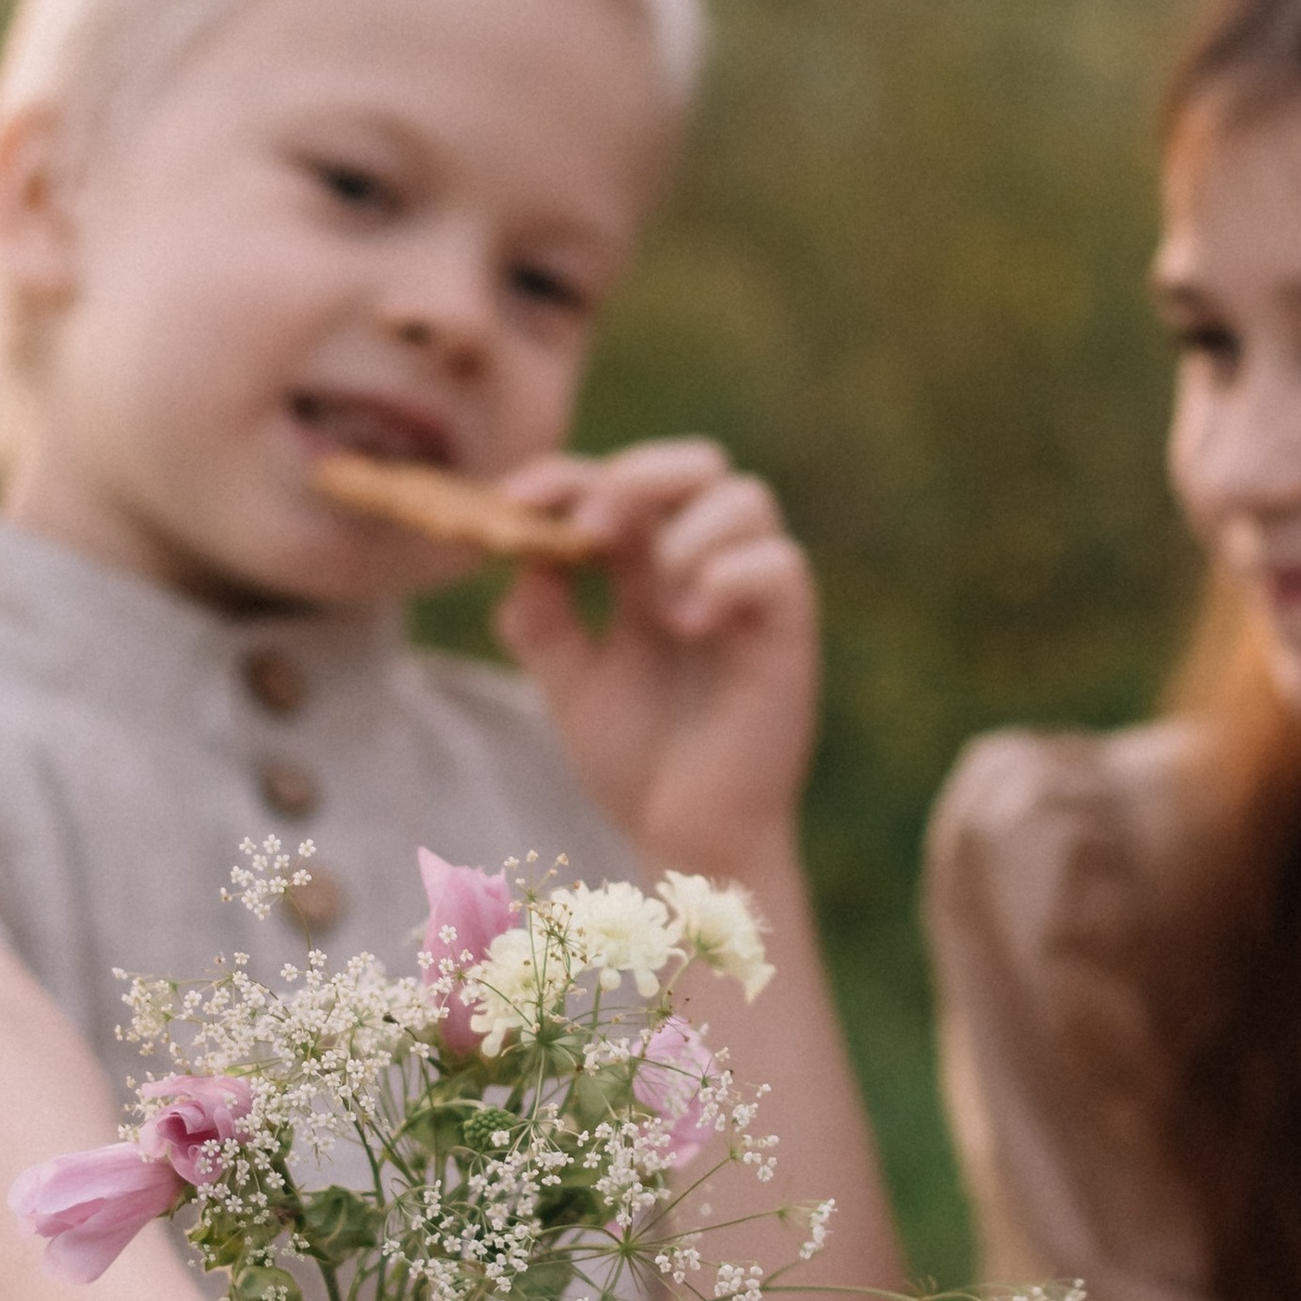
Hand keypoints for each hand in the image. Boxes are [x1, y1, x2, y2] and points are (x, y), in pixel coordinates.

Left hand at [493, 440, 816, 874]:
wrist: (686, 837)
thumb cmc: (637, 758)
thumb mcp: (568, 681)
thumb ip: (540, 617)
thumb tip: (518, 549)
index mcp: (648, 566)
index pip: (614, 484)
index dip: (564, 476)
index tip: (511, 499)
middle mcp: (705, 565)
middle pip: (695, 463)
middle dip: (638, 477)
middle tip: (593, 531)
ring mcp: (751, 594)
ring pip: (746, 498)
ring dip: (686, 535)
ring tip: (656, 607)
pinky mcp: (788, 631)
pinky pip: (778, 564)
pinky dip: (727, 578)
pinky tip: (687, 625)